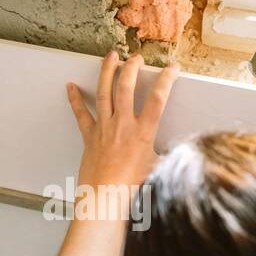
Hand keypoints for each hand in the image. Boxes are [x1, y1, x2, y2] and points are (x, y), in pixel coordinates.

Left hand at [53, 53, 177, 255]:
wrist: (105, 199)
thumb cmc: (133, 190)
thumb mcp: (159, 170)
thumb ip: (169, 157)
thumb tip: (185, 155)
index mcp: (143, 132)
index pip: (158, 98)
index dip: (167, 79)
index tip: (173, 67)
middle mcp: (123, 125)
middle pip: (126, 87)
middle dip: (132, 67)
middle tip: (137, 56)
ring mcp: (104, 128)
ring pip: (104, 92)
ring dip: (107, 71)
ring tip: (110, 55)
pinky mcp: (89, 136)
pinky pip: (81, 113)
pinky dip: (75, 99)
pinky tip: (69, 86)